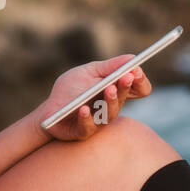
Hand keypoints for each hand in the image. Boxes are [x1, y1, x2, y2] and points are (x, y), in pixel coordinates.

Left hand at [37, 54, 151, 141]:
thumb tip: (132, 59)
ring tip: (108, 89)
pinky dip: (86, 118)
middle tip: (126, 76)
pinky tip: (84, 109)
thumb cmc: (71, 89)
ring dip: (110, 101)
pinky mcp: (82, 132)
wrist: (49, 108)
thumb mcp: (89, 72)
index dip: (140, 81)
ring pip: (108, 114)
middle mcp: (111, 107)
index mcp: (116, 91)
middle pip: (123, 99)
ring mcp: (98, 121)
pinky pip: (87, 127)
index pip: (139, 89)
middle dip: (124, 87)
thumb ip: (110, 67)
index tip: (136, 71)